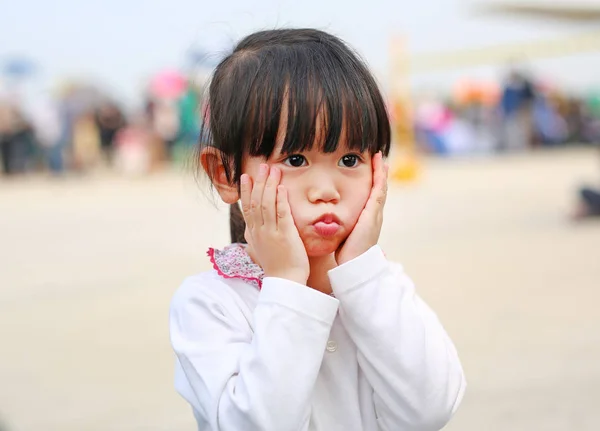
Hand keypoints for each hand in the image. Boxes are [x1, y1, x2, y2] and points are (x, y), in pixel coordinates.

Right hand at [240, 164, 309, 284]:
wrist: (285, 283)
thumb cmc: (276, 267)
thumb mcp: (261, 249)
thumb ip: (257, 236)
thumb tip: (251, 228)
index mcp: (254, 234)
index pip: (247, 208)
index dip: (246, 191)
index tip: (246, 177)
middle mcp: (260, 231)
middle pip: (256, 202)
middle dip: (258, 182)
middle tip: (262, 166)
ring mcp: (271, 233)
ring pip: (267, 204)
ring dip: (269, 185)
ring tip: (272, 170)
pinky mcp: (285, 235)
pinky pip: (281, 214)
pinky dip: (280, 200)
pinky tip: (281, 188)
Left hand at [336, 152, 388, 264]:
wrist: (354, 264)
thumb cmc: (346, 254)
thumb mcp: (344, 236)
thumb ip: (341, 228)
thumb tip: (331, 224)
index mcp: (368, 220)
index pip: (371, 197)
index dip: (372, 183)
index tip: (370, 170)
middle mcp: (375, 214)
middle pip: (379, 189)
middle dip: (380, 174)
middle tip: (379, 158)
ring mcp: (376, 213)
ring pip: (381, 186)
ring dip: (381, 171)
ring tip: (380, 156)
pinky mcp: (373, 212)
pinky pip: (379, 189)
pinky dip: (380, 175)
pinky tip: (380, 163)